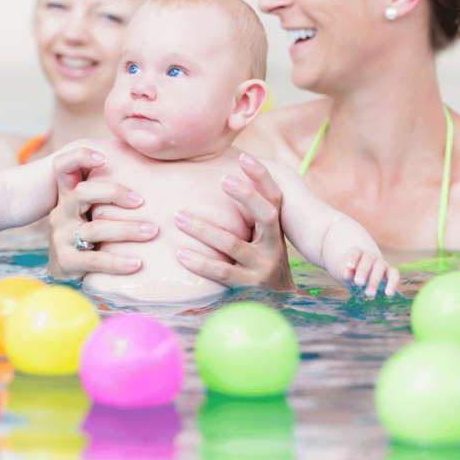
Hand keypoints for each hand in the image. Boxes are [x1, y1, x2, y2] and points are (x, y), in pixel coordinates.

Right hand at [46, 147, 153, 279]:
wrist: (63, 273)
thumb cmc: (87, 235)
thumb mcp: (89, 212)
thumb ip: (105, 195)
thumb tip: (144, 163)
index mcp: (67, 196)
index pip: (63, 166)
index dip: (79, 157)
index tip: (104, 158)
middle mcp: (61, 213)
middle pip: (82, 193)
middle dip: (113, 193)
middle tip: (141, 201)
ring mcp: (61, 237)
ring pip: (95, 229)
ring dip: (126, 229)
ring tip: (151, 231)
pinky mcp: (66, 262)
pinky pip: (96, 260)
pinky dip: (118, 262)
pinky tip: (137, 263)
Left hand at [174, 153, 295, 290]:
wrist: (280, 302)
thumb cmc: (261, 258)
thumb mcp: (262, 236)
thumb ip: (248, 213)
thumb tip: (222, 175)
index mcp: (277, 229)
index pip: (274, 197)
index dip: (262, 177)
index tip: (245, 157)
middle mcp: (275, 246)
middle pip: (265, 215)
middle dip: (245, 195)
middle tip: (222, 179)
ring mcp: (263, 268)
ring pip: (233, 244)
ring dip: (204, 229)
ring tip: (179, 217)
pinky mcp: (248, 288)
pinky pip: (222, 272)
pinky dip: (200, 263)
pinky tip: (180, 254)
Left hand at [343, 248, 399, 297]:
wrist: (362, 276)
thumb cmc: (351, 273)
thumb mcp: (343, 273)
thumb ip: (344, 272)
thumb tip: (347, 273)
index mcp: (357, 253)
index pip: (355, 251)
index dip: (352, 257)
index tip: (349, 266)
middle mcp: (370, 256)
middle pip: (368, 258)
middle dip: (363, 270)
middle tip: (358, 282)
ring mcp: (381, 263)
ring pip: (380, 266)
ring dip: (375, 280)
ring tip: (369, 293)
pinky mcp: (390, 272)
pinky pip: (394, 274)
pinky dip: (393, 283)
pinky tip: (389, 293)